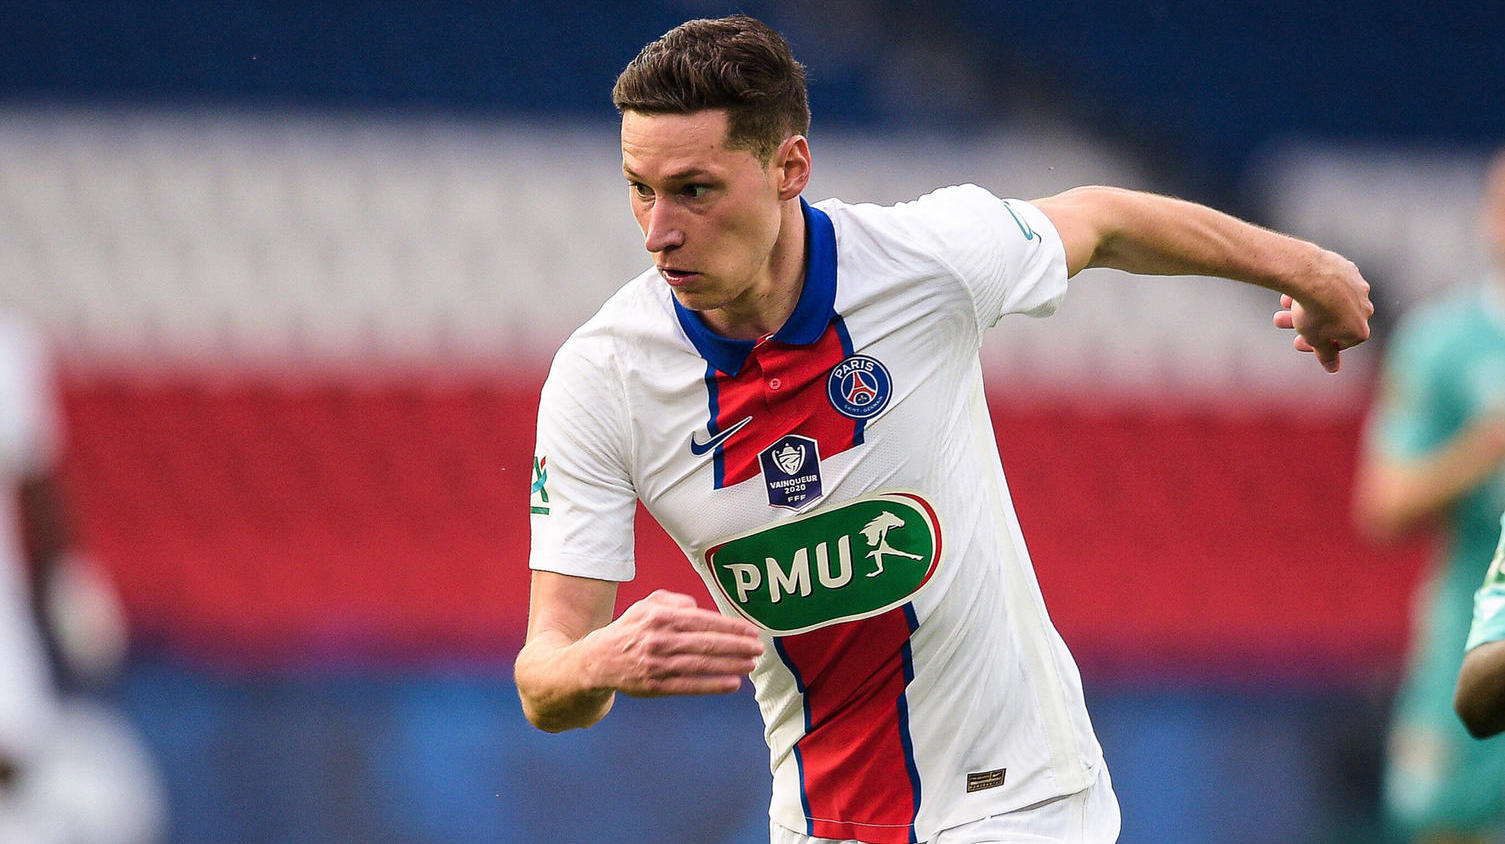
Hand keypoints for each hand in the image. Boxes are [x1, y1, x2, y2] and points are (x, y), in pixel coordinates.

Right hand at [580, 590, 763, 696]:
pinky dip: (713, 686)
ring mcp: (657, 665)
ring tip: (751, 665)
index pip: (703, 621)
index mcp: (660, 617)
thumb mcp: (647, 605)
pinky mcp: (656, 686)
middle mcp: (659, 640)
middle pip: (706, 644)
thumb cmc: (630, 629)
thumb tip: (700, 608)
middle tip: (758, 649)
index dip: (731, 627)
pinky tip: (733, 683)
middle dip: (737, 646)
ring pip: (701, 666)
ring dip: (731, 666)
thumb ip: (675, 601)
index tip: (751, 631)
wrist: (599, 660)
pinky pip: (690, 686)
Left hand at [1272, 252, 1372, 372]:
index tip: (1298, 341)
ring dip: (1303, 305)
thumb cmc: (1315, 312)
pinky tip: (1290, 292)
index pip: (1339, 343)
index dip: (1317, 345)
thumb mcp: (1315, 338)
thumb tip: (1333, 368)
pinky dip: (1311, 288)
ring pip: (1328, 299)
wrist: (1313, 275)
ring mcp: (1358, 287)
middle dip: (1305, 323)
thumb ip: (1325, 354)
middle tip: (1281, 321)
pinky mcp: (1348, 268)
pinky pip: (1328, 282)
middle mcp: (1365, 308)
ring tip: (1281, 307)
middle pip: (1331, 319)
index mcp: (1360, 330)